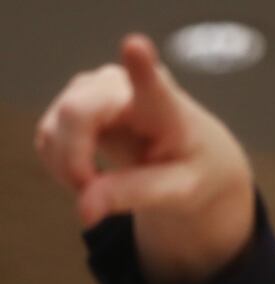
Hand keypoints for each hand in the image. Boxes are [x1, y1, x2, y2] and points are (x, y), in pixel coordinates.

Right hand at [35, 33, 254, 283]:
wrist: (193, 155)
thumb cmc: (193, 170)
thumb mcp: (178, 193)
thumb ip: (133, 196)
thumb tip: (83, 212)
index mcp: (165, 106)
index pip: (150, 82)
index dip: (139, 65)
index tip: (136, 48)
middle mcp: (125, 84)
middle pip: (75, 114)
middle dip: (75, 163)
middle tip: (97, 194)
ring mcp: (94, 87)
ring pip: (54, 128)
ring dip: (69, 170)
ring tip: (105, 187)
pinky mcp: (75, 100)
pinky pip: (47, 137)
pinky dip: (62, 166)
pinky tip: (92, 175)